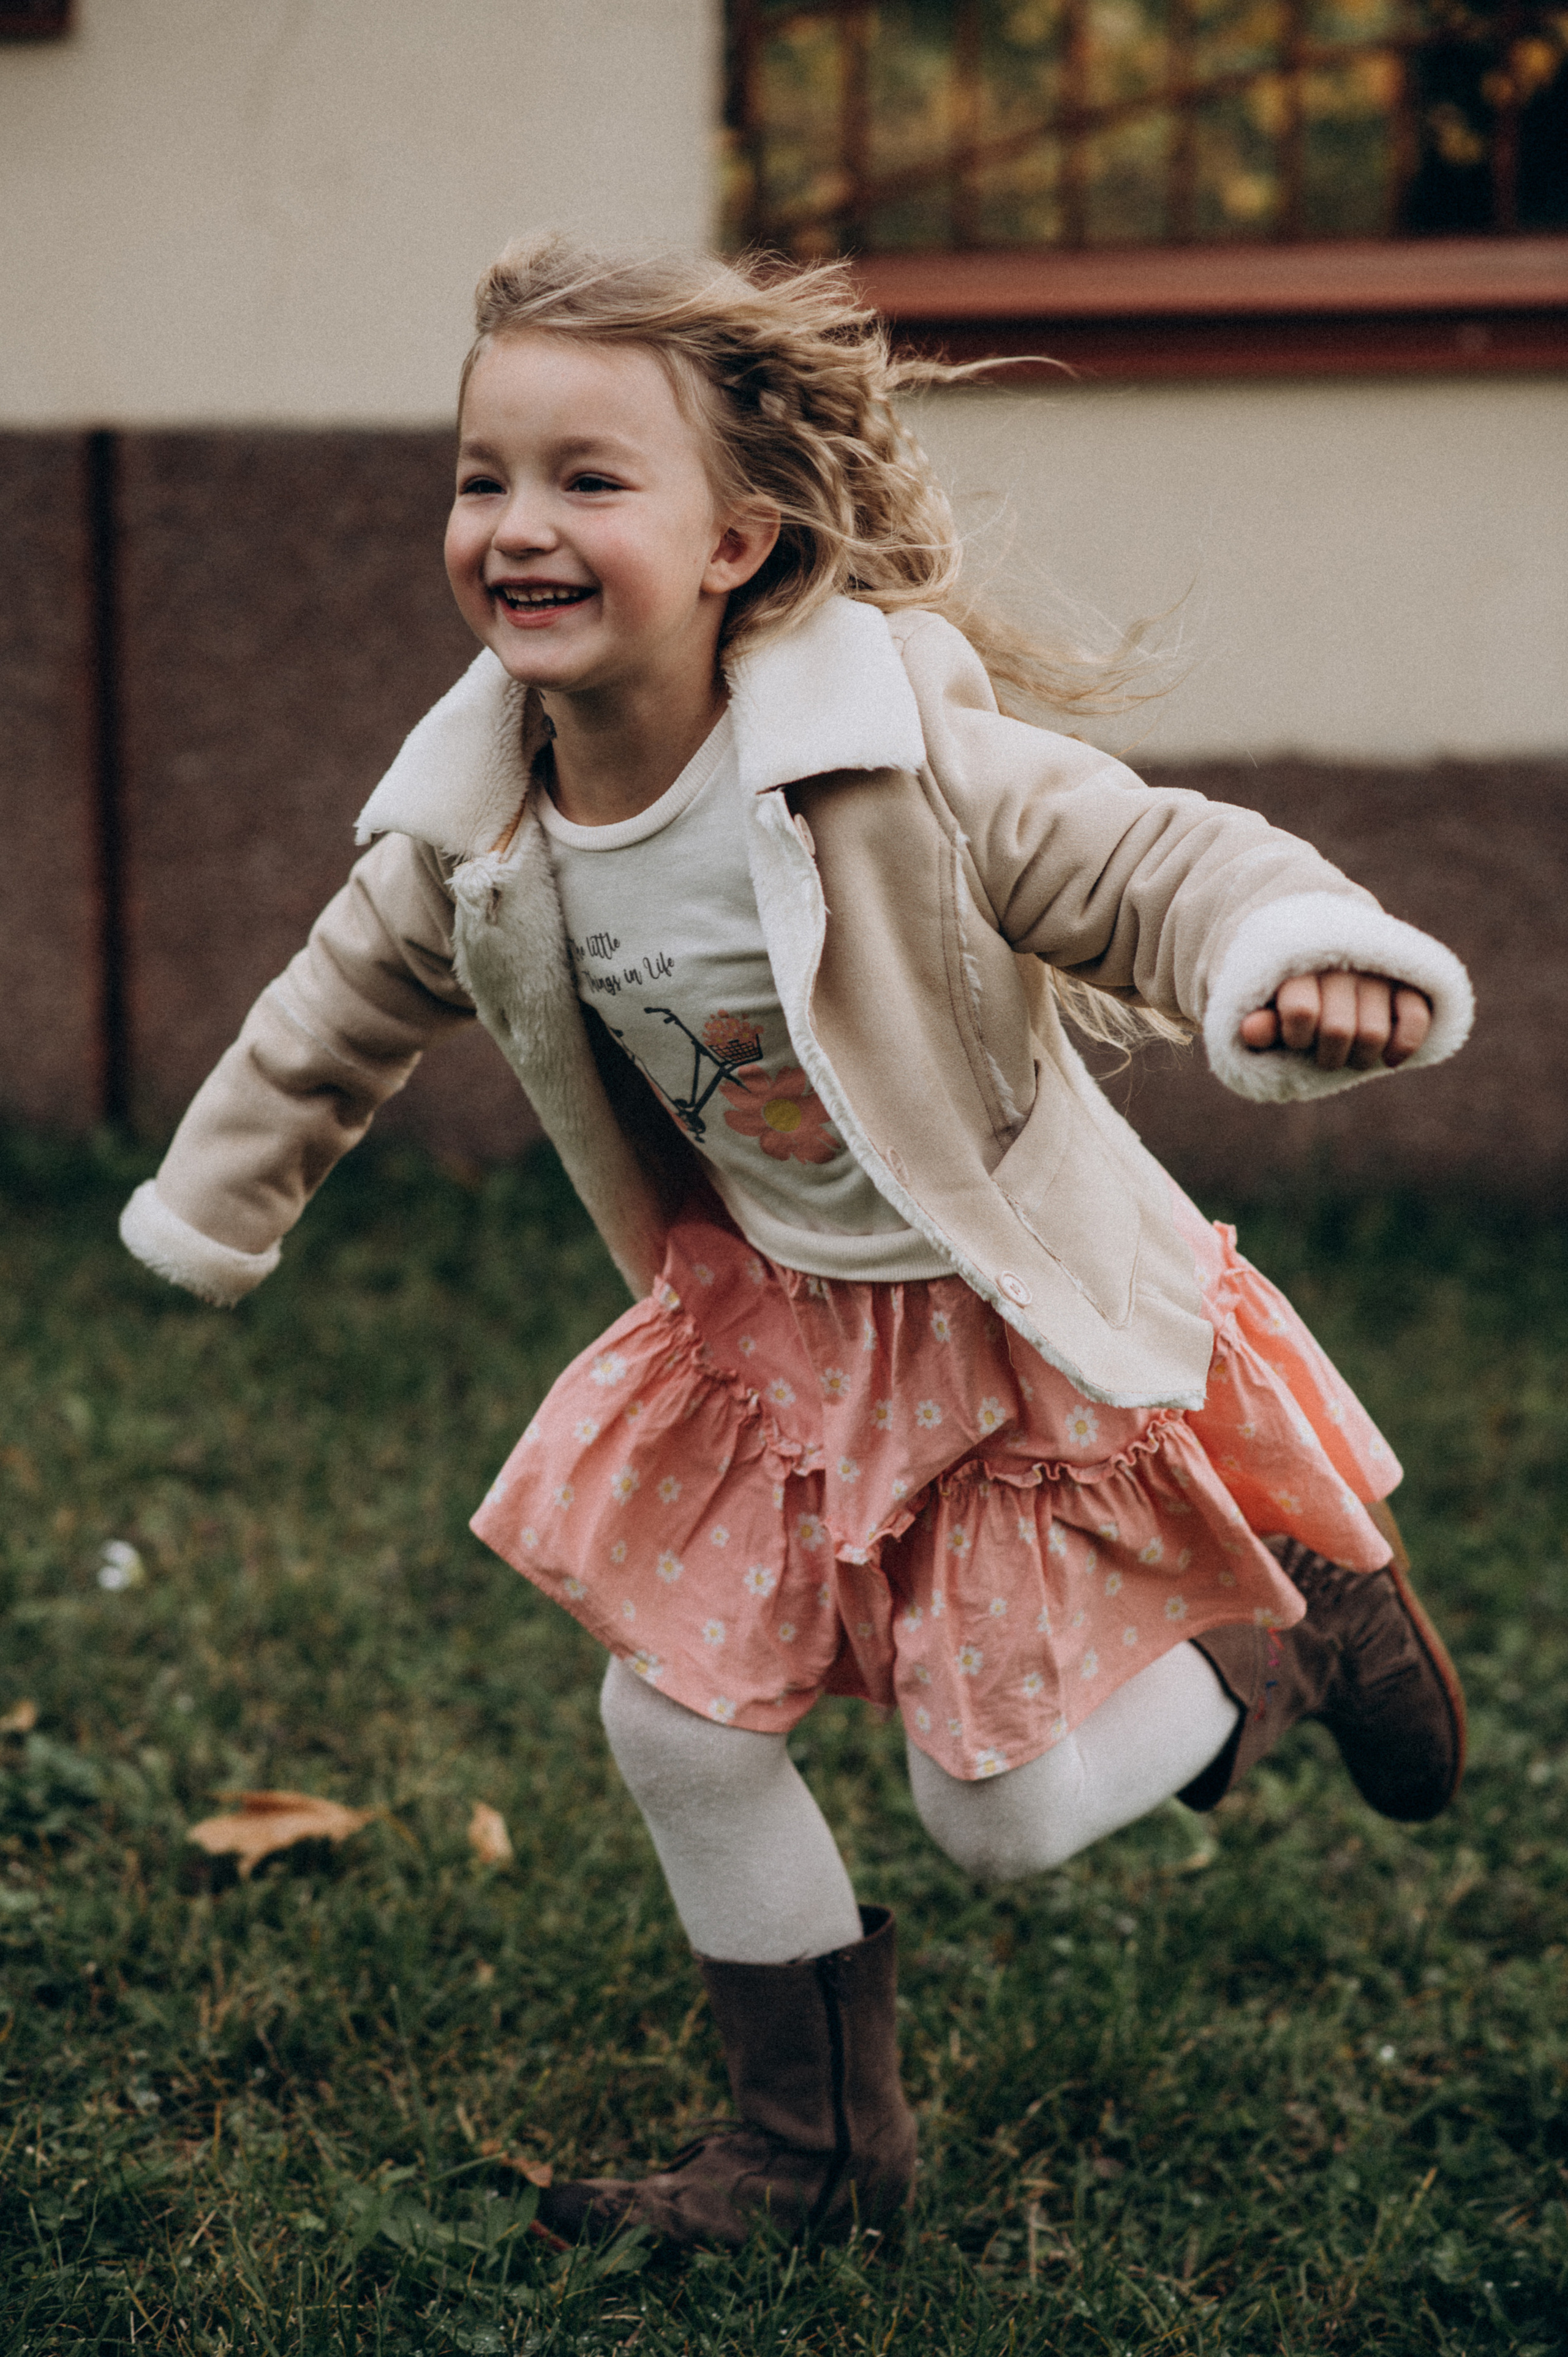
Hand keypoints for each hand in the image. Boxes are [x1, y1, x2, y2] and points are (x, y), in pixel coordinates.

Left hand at [1240, 971, 1431, 1070]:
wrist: (1324, 952)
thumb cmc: (1290, 992)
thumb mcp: (1266, 1006)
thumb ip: (1261, 1019)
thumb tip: (1250, 1031)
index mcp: (1300, 964)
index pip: (1301, 1011)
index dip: (1296, 1036)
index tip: (1294, 1036)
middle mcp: (1341, 963)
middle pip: (1338, 1031)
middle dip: (1327, 1055)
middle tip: (1322, 1050)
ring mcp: (1378, 971)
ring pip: (1373, 1034)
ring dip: (1358, 1057)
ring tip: (1348, 1051)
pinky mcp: (1409, 980)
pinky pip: (1416, 1017)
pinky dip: (1403, 1046)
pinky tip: (1388, 1059)